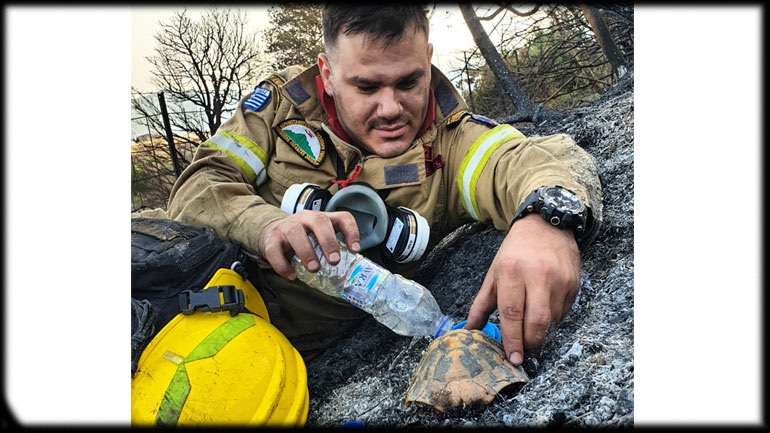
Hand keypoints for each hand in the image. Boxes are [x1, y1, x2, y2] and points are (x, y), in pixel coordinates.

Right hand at [258, 210, 360, 279]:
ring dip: (306, 252)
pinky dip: (283, 265)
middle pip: (319, 222)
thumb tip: (348, 274)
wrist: (272, 233)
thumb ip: (331, 250)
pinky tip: (292, 276)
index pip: (342, 218)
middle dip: (328, 241)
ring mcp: (287, 226)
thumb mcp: (318, 238)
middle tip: (334, 261)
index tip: (355, 250)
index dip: (351, 232)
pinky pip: (275, 251)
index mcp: (322, 218)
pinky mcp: (271, 239)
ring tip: (314, 269)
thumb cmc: (302, 238)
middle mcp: (306, 218)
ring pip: (295, 233)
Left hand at [464, 213, 580, 365]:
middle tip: (522, 349)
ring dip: (541, 331)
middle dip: (529, 342)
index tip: (512, 358)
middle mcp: (538, 276)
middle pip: (537, 322)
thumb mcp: (494, 274)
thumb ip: (481, 304)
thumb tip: (469, 330)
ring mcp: (559, 280)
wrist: (546, 225)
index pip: (512, 313)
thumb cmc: (515, 252)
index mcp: (512, 272)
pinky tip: (543, 309)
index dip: (512, 339)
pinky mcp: (574, 283)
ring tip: (530, 326)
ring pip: (552, 321)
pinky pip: (564, 312)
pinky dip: (553, 319)